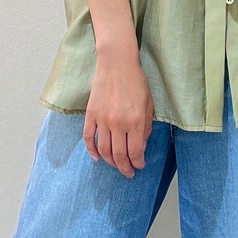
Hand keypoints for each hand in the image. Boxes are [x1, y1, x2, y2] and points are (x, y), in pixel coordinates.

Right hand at [83, 50, 154, 177]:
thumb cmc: (136, 82)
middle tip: (128, 173)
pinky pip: (88, 138)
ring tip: (116, 166)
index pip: (135, 152)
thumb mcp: (148, 104)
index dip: (138, 163)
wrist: (116, 64)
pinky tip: (97, 157)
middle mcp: (118, 124)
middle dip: (124, 168)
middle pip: (119, 156)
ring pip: (104, 150)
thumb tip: (140, 147)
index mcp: (135, 122)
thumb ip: (146, 127)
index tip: (140, 166)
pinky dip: (91, 150)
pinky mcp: (91, 115)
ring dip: (110, 162)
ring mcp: (102, 120)